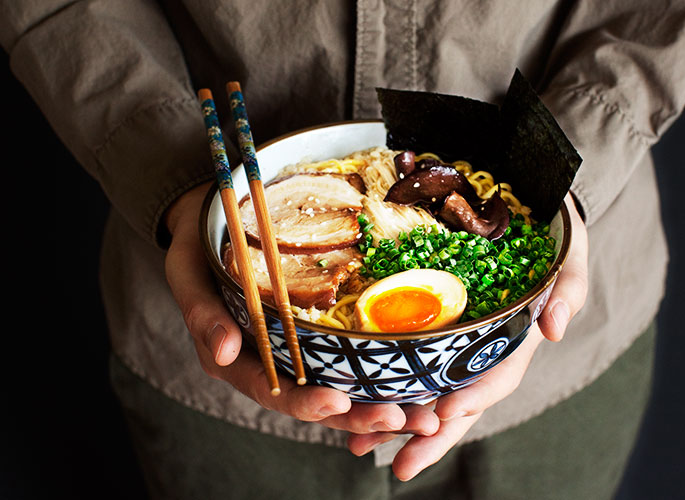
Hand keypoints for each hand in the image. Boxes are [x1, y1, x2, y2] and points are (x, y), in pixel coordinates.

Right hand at [163, 183, 440, 435]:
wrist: (214, 220)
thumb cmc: (199, 247)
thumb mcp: (188, 273)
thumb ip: (202, 314)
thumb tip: (226, 353)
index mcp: (237, 360)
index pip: (273, 392)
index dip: (305, 402)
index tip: (339, 402)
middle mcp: (271, 363)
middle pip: (316, 401)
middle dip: (358, 416)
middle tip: (401, 420)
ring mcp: (296, 351)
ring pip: (339, 387)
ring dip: (378, 404)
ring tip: (422, 415)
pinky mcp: (316, 334)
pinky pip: (348, 360)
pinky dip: (379, 373)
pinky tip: (414, 381)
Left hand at [347, 193, 588, 479]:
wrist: (523, 213)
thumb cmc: (549, 233)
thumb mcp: (567, 253)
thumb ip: (569, 287)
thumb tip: (555, 330)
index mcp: (516, 338)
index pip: (498, 376)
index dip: (475, 396)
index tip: (445, 412)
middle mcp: (483, 349)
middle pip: (460, 401)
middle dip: (433, 437)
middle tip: (403, 466)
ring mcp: (456, 343)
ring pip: (428, 391)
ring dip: (398, 423)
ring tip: (361, 447)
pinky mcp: (431, 329)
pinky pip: (408, 362)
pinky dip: (386, 386)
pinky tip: (355, 405)